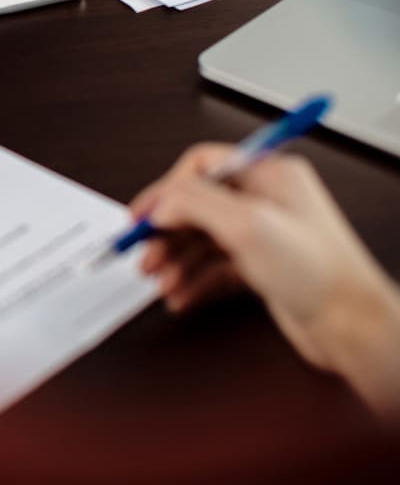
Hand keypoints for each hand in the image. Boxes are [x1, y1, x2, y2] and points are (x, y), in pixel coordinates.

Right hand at [132, 144, 399, 418]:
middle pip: (196, 206)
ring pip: (202, 241)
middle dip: (166, 233)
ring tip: (161, 281)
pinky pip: (214, 269)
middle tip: (144, 255)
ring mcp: (264, 236)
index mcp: (268, 174)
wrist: (353, 328)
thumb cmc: (320, 274)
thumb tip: (161, 202)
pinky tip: (181, 296)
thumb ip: (194, 203)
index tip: (141, 217)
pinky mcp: (263, 269)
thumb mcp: (248, 225)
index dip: (166, 191)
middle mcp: (266, 201)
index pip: (200, 167)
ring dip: (175, 261)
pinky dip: (193, 281)